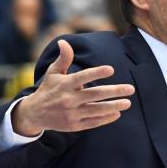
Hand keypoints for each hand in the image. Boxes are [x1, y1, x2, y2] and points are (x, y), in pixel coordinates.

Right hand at [12, 40, 134, 135]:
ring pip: (96, 110)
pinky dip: (105, 119)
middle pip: (95, 95)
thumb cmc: (48, 89)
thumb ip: (63, 58)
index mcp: (65, 84)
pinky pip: (93, 122)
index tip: (111, 70)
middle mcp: (69, 99)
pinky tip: (117, 114)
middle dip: (114, 91)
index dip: (97, 73)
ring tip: (127, 102)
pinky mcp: (74, 125)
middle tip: (130, 89)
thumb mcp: (53, 72)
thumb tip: (64, 42)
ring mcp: (72, 113)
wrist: (35, 113)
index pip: (83, 77)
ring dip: (113, 106)